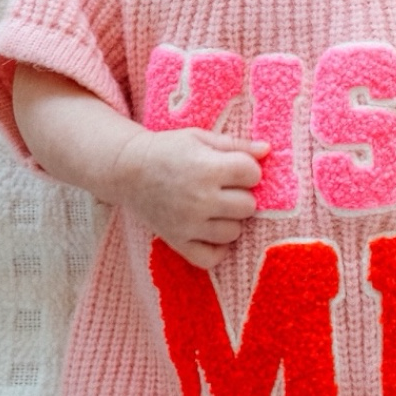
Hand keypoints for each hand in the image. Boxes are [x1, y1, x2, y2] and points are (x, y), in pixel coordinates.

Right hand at [115, 126, 267, 269]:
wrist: (128, 170)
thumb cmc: (168, 149)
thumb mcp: (200, 137)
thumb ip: (235, 144)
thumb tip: (267, 150)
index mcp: (206, 169)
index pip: (252, 174)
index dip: (247, 169)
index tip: (233, 167)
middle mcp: (200, 200)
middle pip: (248, 206)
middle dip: (241, 195)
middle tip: (224, 188)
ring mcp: (189, 225)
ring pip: (234, 232)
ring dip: (230, 220)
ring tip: (215, 208)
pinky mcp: (178, 242)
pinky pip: (211, 258)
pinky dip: (216, 249)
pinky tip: (211, 232)